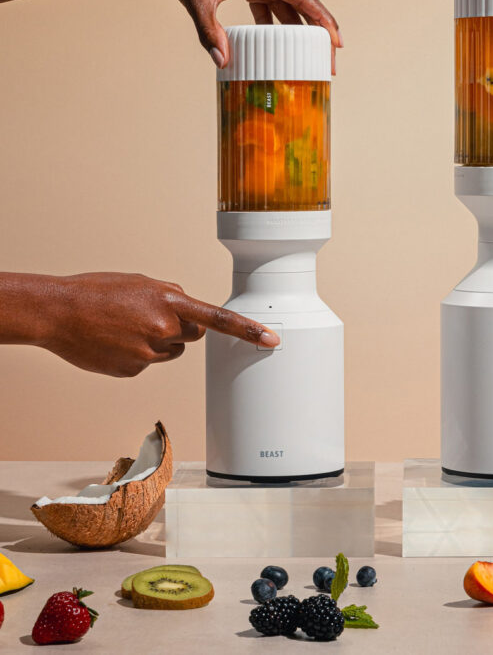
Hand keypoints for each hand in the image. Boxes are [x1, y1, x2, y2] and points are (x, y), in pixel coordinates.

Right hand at [41, 272, 277, 377]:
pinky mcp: (133, 371)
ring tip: (127, 327)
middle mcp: (164, 329)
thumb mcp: (142, 282)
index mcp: (169, 301)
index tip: (272, 340)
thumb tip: (188, 309)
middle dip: (181, 327)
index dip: (248, 330)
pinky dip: (137, 354)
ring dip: (158, 340)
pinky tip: (115, 341)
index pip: (219, 318)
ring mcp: (148, 354)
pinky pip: (149, 363)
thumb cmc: (98, 292)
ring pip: (171, 350)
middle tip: (150, 316)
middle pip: (193, 335)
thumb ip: (172, 295)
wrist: (58, 312)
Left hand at [150, 0, 342, 71]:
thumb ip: (209, 33)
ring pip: (293, 2)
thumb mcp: (197, 2)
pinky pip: (277, 0)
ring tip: (313, 55)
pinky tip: (283, 42)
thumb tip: (222, 63)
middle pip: (306, 2)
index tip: (336, 43)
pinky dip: (283, 20)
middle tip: (330, 61)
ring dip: (304, 28)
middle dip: (321, 32)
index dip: (324, 21)